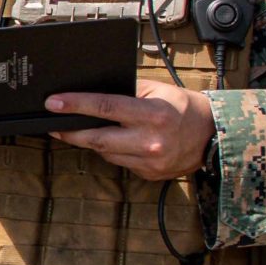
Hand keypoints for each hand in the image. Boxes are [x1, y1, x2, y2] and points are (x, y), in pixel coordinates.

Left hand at [48, 80, 215, 180]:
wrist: (213, 136)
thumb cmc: (183, 108)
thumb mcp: (158, 91)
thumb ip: (127, 91)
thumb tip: (92, 90)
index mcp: (153, 115)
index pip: (105, 108)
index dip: (76, 104)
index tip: (53, 102)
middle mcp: (150, 141)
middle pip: (97, 139)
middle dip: (70, 131)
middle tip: (53, 123)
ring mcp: (149, 162)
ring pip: (104, 153)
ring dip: (88, 141)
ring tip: (77, 129)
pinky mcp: (149, 174)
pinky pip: (118, 162)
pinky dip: (109, 151)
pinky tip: (109, 141)